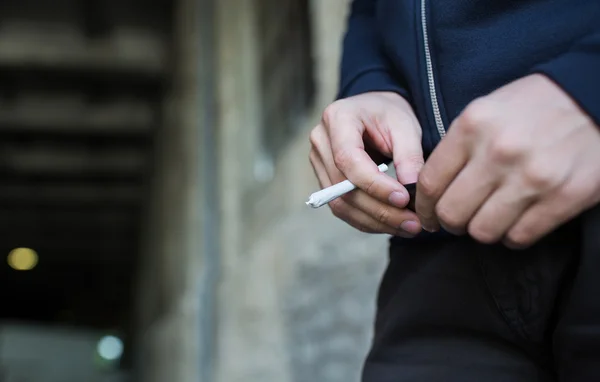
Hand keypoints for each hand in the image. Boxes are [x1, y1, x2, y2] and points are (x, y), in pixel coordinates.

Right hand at [309, 92, 423, 236]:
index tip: (404, 199)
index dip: (374, 184)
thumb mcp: (405, 126)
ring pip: (341, 204)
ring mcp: (319, 163)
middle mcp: (321, 141)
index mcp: (338, 118)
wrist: (374, 111)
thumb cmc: (389, 114)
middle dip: (380, 210)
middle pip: (343, 187)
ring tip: (408, 227)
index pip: (348, 159)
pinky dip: (368, 221)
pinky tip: (393, 225)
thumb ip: (409, 156)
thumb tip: (411, 191)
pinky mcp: (325, 181)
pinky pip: (342, 208)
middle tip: (413, 223)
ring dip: (375, 221)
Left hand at [416, 74, 599, 247]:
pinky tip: (517, 220)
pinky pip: (519, 237)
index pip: (430, 183)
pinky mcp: (563, 197)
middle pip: (452, 213)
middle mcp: (498, 152)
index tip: (428, 214)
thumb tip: (429, 187)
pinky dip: (513, 235)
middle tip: (458, 219)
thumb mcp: (486, 110)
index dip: (424, 207)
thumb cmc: (534, 106)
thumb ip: (457, 146)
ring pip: (482, 232)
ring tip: (491, 217)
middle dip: (450, 222)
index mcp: (472, 126)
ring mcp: (532, 177)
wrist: (595, 97)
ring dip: (482, 230)